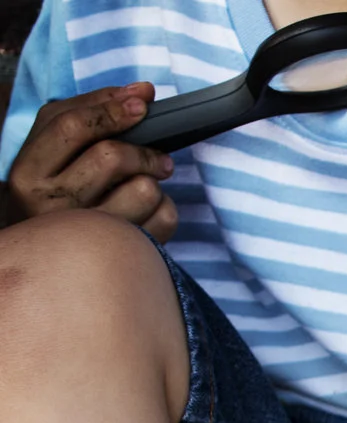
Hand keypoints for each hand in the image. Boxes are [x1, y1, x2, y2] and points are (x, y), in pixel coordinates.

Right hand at [4, 86, 178, 239]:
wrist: (49, 255)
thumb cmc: (55, 188)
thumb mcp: (53, 147)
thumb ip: (89, 111)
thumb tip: (143, 91)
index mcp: (28, 171)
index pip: (72, 128)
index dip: (112, 110)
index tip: (143, 103)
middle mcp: (50, 204)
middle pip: (111, 157)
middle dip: (144, 151)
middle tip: (160, 157)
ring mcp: (87, 234)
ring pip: (144, 190)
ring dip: (154, 182)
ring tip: (145, 186)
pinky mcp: (121, 254)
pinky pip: (164, 219)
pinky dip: (166, 208)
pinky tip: (150, 211)